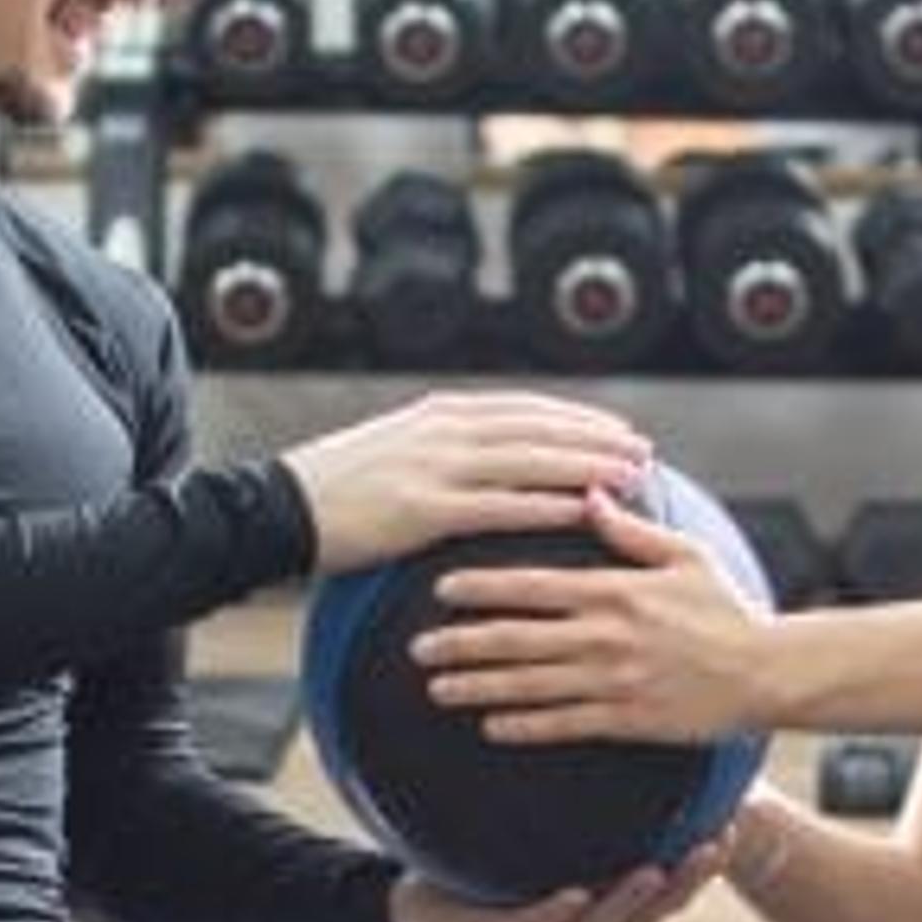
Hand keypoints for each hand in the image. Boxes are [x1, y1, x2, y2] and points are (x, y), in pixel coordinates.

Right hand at [279, 390, 649, 575]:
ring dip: (586, 467)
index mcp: (440, 414)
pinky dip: (546, 505)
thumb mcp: (396, 449)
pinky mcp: (425, 510)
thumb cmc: (338, 489)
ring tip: (630, 478)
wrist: (279, 508)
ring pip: (531, 462)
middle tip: (642, 451)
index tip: (618, 429)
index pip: (526, 410)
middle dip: (596, 439)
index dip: (578, 419)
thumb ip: (444, 448)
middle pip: (539, 430)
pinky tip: (582, 512)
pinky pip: (502, 505)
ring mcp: (436, 468)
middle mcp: (445, 432)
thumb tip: (489, 457)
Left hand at [387, 828, 733, 921]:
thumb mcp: (541, 836)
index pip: (660, 891)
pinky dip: (551, 915)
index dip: (697, 869)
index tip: (729, 833)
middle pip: (641, 915)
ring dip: (625, 903)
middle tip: (710, 850)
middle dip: (680, 885)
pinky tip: (573, 893)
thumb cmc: (487, 867)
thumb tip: (621, 745)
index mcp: (593, 908)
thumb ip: (581, 809)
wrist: (419, 907)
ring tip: (652, 872)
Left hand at [414, 488, 772, 744]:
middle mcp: (605, 637)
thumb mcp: (684, 556)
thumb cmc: (726, 609)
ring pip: (529, 685)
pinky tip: (490, 725)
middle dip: (460, 644)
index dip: (481, 589)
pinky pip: (563, 725)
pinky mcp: (626, 719)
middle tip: (417, 649)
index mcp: (614, 591)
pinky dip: (523, 726)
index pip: (532, 586)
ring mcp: (613, 681)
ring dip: (478, 687)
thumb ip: (629, 530)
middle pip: (516, 640)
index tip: (440, 591)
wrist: (768, 672)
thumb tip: (588, 492)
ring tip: (437, 689)